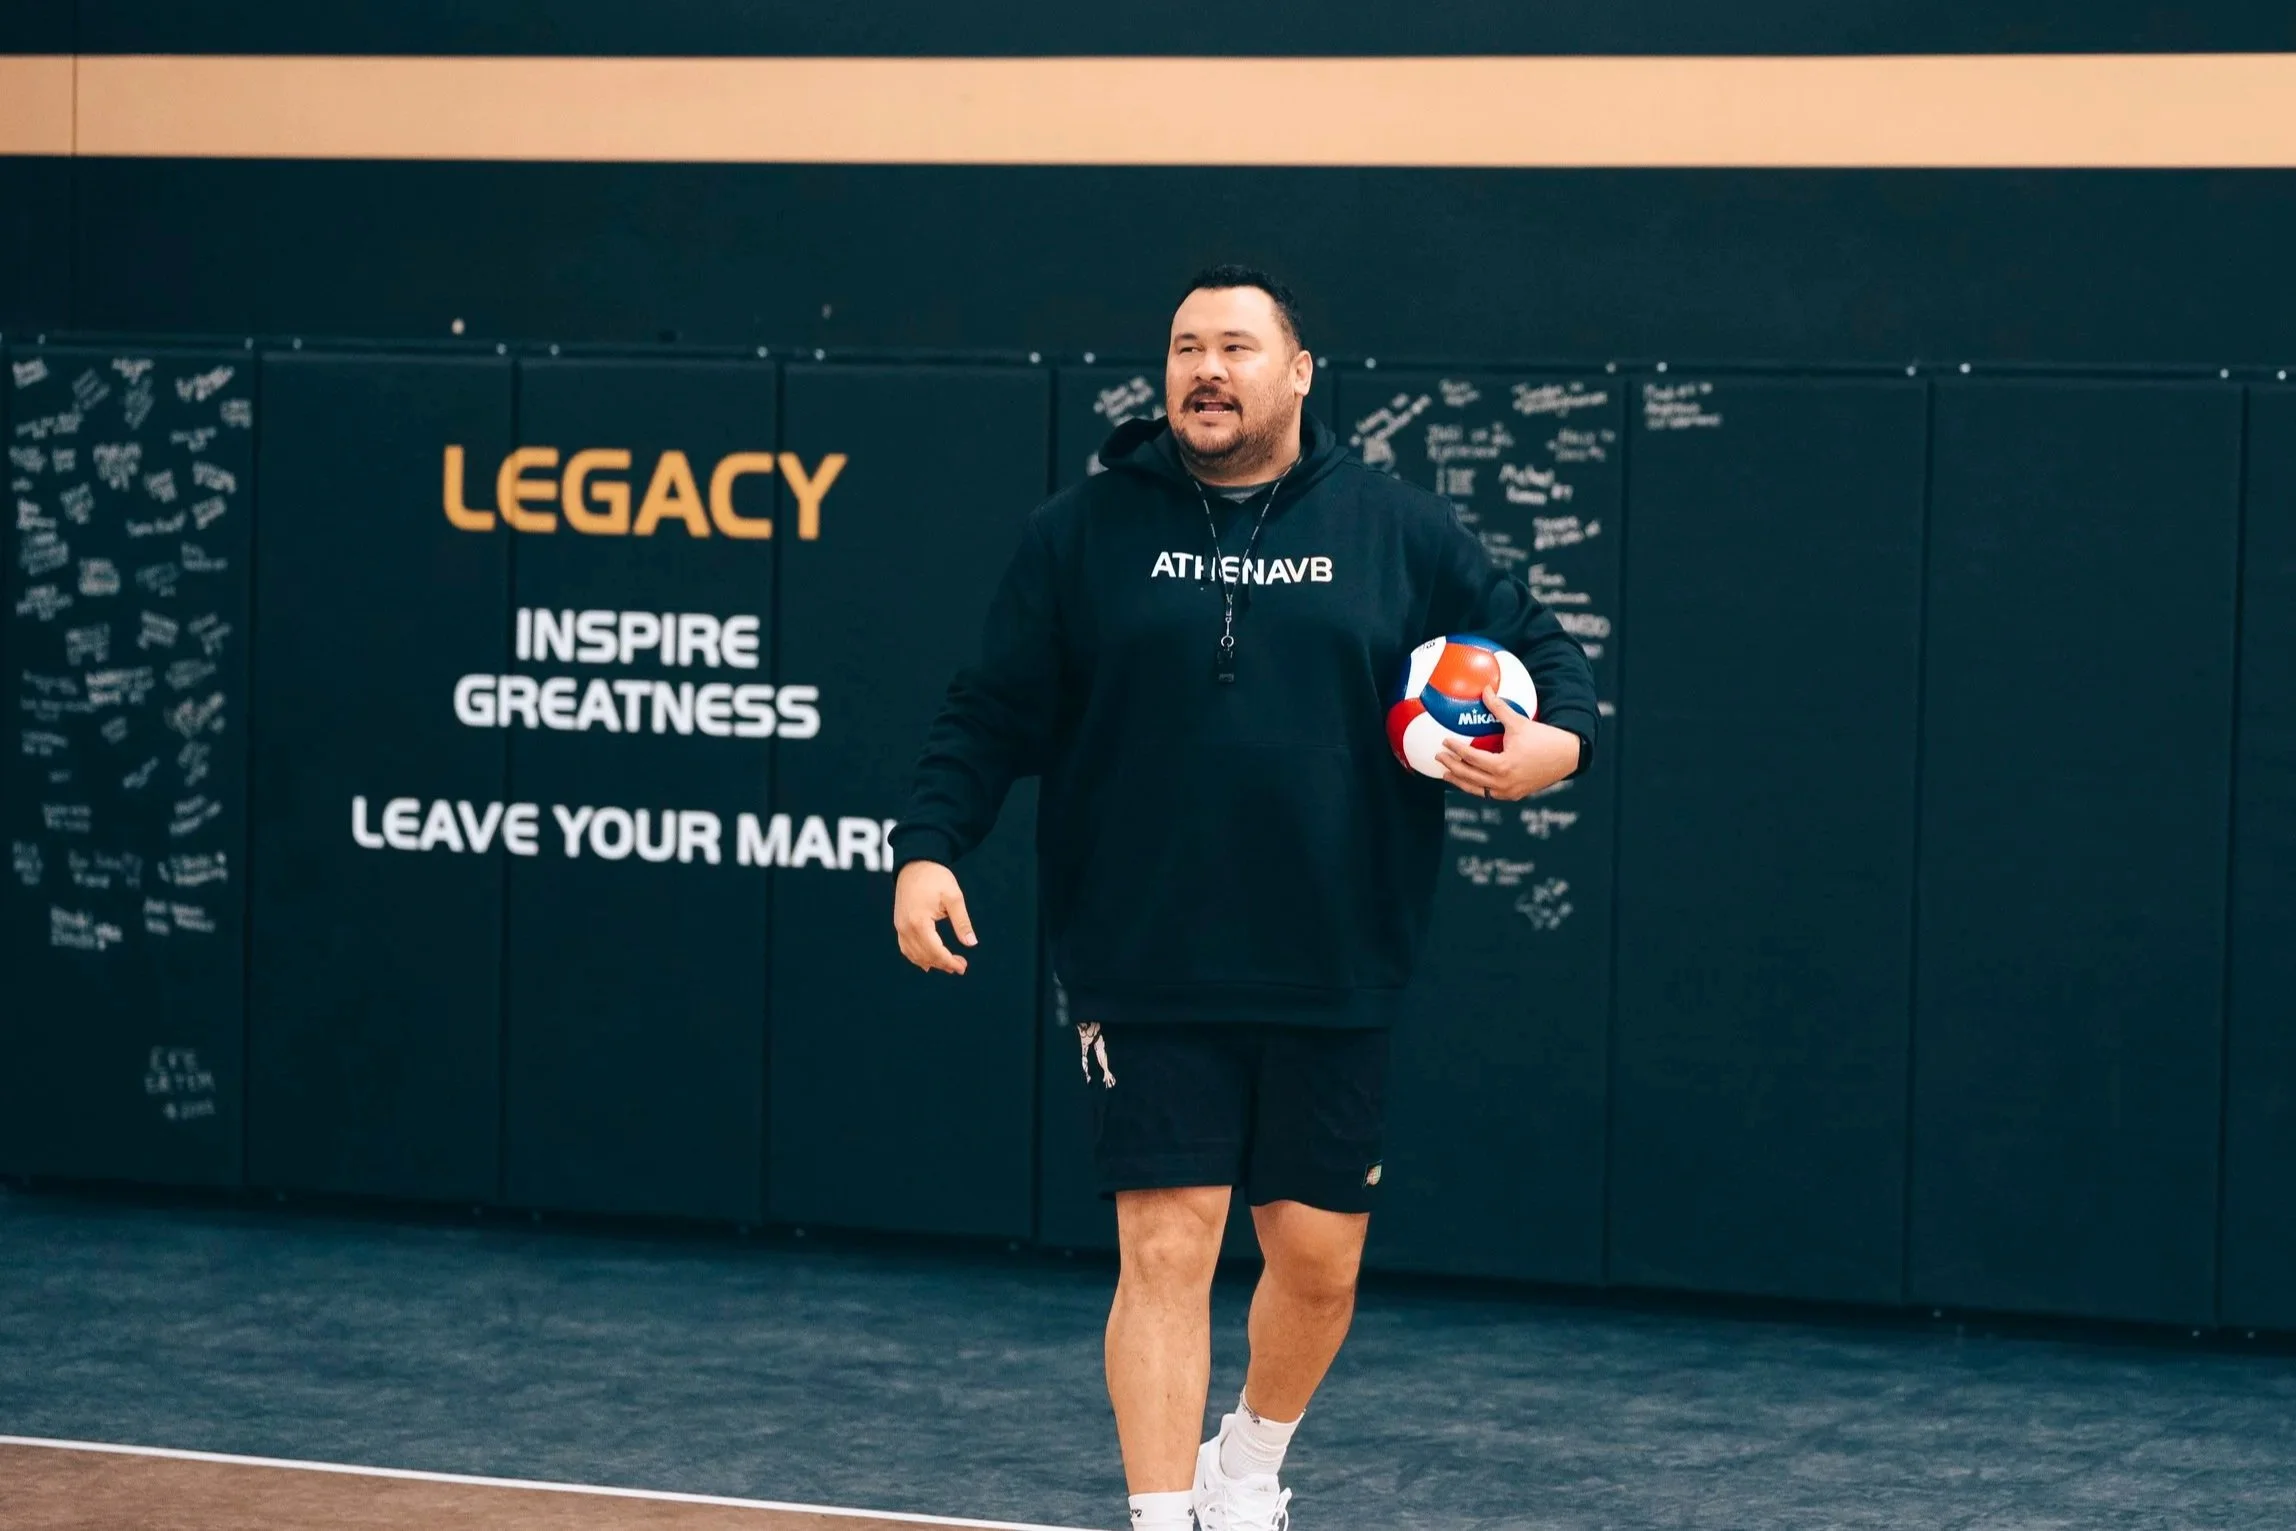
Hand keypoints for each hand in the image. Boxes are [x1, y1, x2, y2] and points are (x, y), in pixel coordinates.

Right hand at [893, 859, 976, 974]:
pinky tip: (927, 962)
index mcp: (919, 922)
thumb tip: (971, 943)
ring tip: (949, 965)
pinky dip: (916, 957)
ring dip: (931, 962)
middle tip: (961, 966)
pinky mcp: (898, 923)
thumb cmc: (936, 878)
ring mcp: (899, 926)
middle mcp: (905, 927)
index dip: (950, 962)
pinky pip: (905, 947)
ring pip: (913, 954)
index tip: (963, 967)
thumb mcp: (954, 897)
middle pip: (924, 956)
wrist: (915, 863)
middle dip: (943, 964)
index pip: (935, 951)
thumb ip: (962, 922)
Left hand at [1436, 686, 1581, 801]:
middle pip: (1469, 777)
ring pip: (1477, 790)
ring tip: (1447, 774)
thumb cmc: (1543, 738)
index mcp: (1503, 766)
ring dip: (1460, 782)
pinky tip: (1469, 781)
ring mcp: (1509, 791)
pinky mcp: (1515, 795)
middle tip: (1439, 757)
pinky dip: (1477, 787)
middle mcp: (1504, 783)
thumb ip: (1498, 707)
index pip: (1471, 758)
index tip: (1444, 742)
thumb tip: (1485, 689)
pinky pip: (1490, 793)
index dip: (1456, 750)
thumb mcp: (1519, 722)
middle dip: (1451, 767)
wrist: (1567, 756)